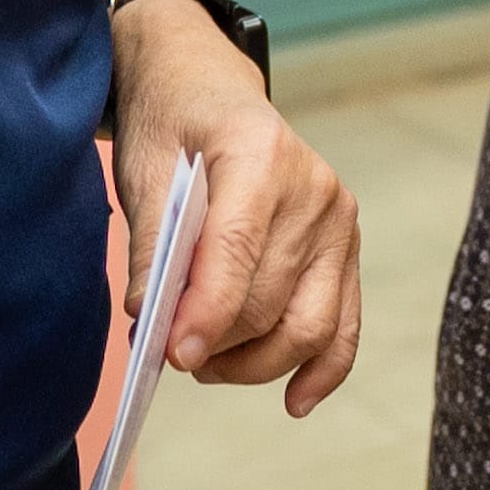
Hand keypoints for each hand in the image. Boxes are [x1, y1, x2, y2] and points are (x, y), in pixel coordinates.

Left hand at [110, 0, 361, 417]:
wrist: (208, 88)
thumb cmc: (170, 125)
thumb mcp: (143, 169)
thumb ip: (153, 246)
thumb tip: (152, 320)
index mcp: (259, 154)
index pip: (238, 252)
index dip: (206, 313)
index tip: (172, 355)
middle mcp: (314, 188)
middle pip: (271, 300)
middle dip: (219, 344)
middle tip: (169, 353)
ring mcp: (338, 220)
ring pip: (307, 325)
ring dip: (255, 364)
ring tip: (207, 363)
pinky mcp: (346, 245)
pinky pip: (343, 323)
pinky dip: (321, 368)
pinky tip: (294, 401)